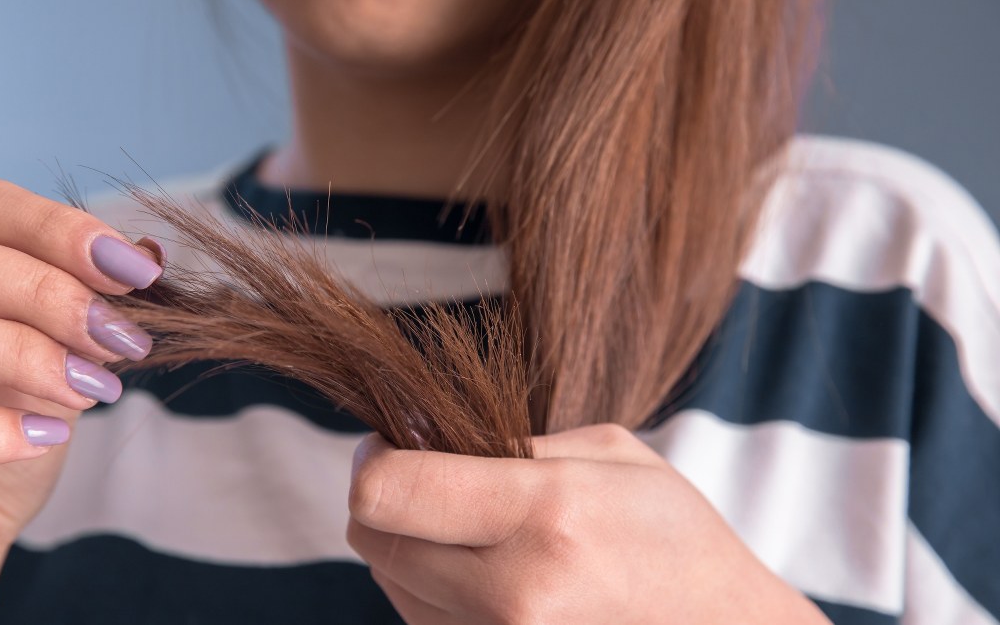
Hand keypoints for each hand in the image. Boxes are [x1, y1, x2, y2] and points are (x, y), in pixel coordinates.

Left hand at [346, 425, 829, 623]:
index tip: (391, 443)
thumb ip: (507, 445)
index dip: (373, 458)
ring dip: (410, 549)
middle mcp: (513, 594)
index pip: (386, 491)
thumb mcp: (608, 455)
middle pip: (372, 539)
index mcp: (545, 515)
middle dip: (386, 501)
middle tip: (433, 482)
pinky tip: (489, 579)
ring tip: (480, 537)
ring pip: (388, 583)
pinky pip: (419, 621)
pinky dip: (432, 593)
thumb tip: (420, 439)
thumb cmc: (672, 537)